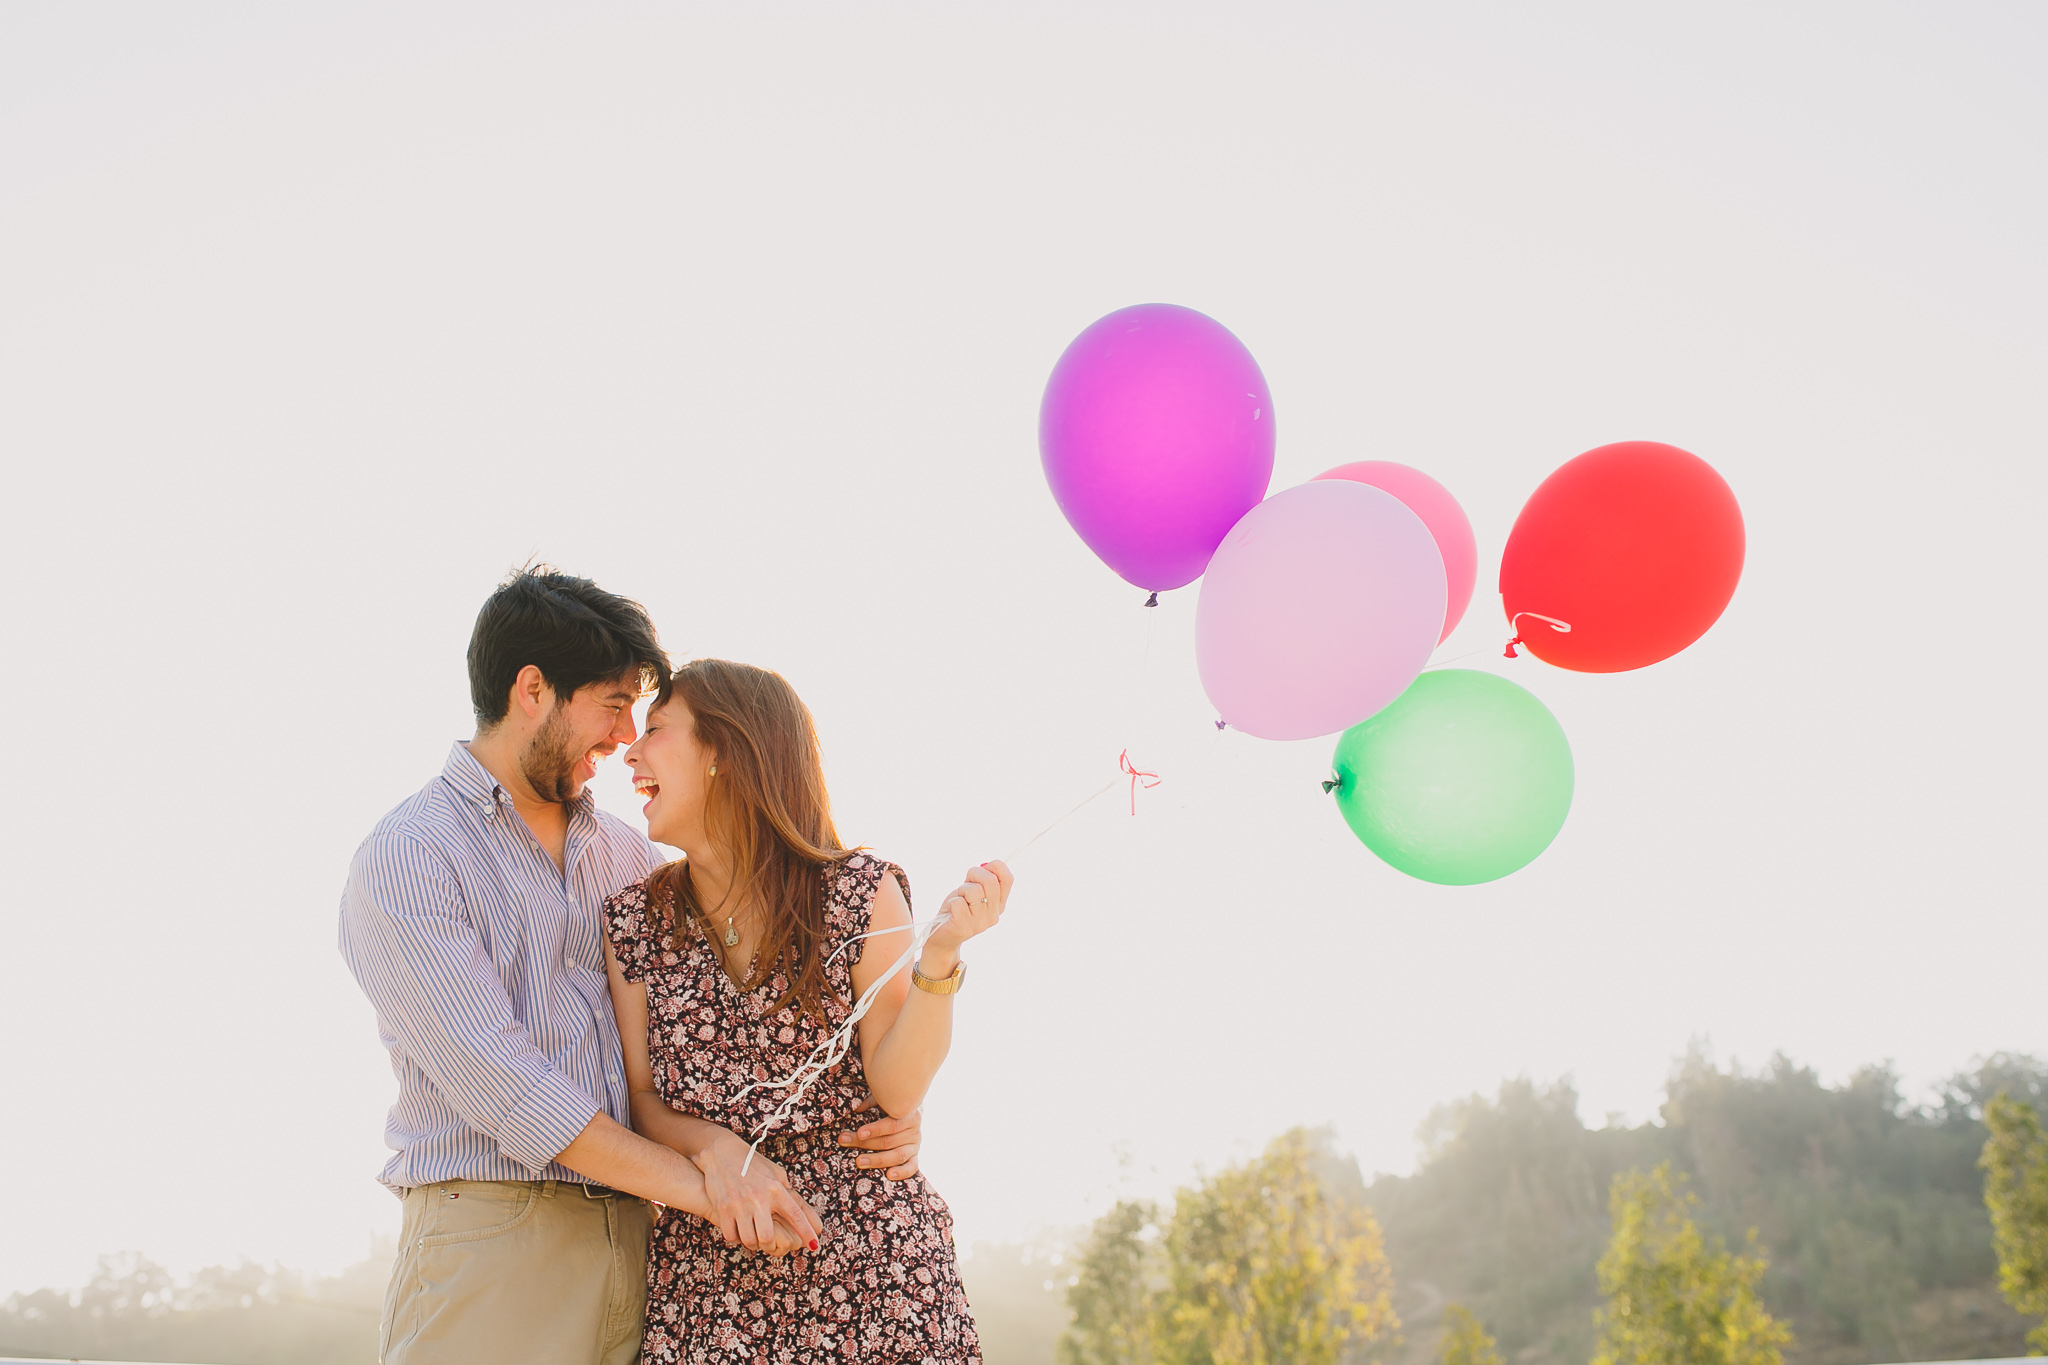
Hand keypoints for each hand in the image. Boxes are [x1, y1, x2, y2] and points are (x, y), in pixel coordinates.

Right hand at [687, 1125, 824, 1253]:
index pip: (796, 1215)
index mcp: (776, 1189)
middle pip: (768, 1237)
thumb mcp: (776, 1174)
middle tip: (769, 1242)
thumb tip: (806, 1214)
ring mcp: (739, 1204)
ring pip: (749, 1240)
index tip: (813, 1245)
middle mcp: (759, 1198)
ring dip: (753, 1243)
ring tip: (754, 1237)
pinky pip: (731, 1236)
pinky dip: (736, 1238)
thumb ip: (789, 1193)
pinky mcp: (723, 1208)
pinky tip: (739, 1231)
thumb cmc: (753, 1165)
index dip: (806, 1232)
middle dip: (770, 1245)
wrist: (722, 1153)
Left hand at [839, 1095, 921, 1180]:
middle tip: (845, 1142)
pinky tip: (889, 1175)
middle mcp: (914, 1131)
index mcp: (908, 1114)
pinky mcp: (914, 1157)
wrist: (910, 1113)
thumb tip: (855, 1108)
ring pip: (898, 1156)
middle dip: (865, 1143)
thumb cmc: (892, 1106)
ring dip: (877, 1160)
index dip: (875, 1129)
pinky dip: (902, 1172)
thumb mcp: (883, 1100)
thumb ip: (870, 1102)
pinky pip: (912, 1167)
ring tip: (859, 1162)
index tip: (859, 1132)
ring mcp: (915, 1145)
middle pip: (889, 1141)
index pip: (892, 1124)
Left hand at [924, 860, 1012, 961]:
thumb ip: (982, 879)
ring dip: (960, 891)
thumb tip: (987, 865)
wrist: (942, 937)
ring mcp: (981, 923)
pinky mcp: (964, 927)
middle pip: (990, 881)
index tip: (982, 869)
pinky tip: (951, 912)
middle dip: (973, 874)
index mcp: (999, 904)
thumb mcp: (972, 891)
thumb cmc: (957, 910)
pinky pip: (958, 902)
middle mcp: (994, 915)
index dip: (995, 866)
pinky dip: (951, 902)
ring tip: (958, 901)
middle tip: (965, 884)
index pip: (1008, 878)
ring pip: (973, 891)